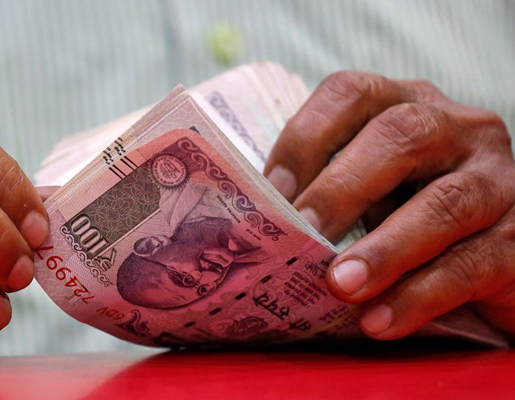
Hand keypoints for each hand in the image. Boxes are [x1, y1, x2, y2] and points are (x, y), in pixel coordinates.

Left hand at [264, 71, 514, 339]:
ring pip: (444, 203)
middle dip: (342, 188)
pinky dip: (420, 295)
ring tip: (340, 285)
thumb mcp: (367, 190)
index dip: (306, 137)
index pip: (352, 93)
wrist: (491, 260)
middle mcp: (458, 130)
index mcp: (407, 105)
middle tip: (303, 235)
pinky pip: (473, 265)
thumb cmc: (408, 217)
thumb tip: (253, 221)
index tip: (271, 190)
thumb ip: (324, 191)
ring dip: (385, 248)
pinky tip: (379, 321)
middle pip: (401, 136)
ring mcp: (498, 180)